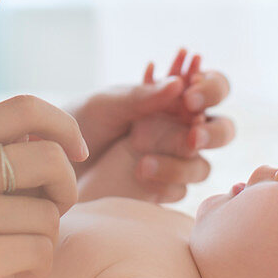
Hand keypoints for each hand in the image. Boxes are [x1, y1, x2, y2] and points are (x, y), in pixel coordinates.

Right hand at [0, 95, 85, 277]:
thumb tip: (50, 136)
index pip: (23, 107)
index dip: (63, 125)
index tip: (76, 151)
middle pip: (50, 158)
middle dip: (67, 188)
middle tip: (53, 211)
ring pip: (48, 213)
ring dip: (48, 239)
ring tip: (21, 253)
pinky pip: (40, 251)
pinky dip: (39, 269)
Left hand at [74, 50, 234, 202]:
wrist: (55, 160)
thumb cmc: (82, 122)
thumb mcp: (107, 103)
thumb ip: (141, 96)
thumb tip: (178, 84)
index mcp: (175, 99)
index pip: (215, 87)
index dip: (211, 89)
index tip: (189, 97)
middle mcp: (182, 130)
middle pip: (223, 130)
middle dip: (212, 133)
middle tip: (192, 136)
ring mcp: (174, 162)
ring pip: (202, 167)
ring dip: (181, 165)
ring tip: (144, 164)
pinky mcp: (161, 190)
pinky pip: (178, 192)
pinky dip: (163, 185)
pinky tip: (139, 177)